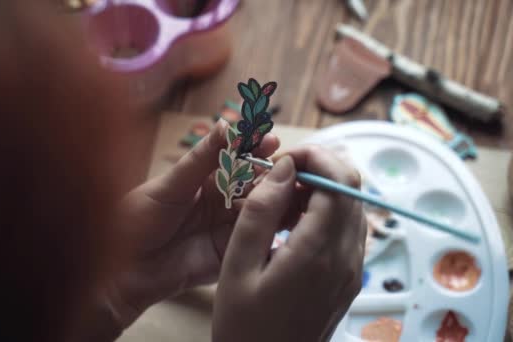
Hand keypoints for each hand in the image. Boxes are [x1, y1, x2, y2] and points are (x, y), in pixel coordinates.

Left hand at [106, 119, 279, 327]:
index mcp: (206, 180)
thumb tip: (226, 125)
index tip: (272, 141)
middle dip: (275, 175)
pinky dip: (273, 232)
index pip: (238, 159)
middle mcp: (222, 202)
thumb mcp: (171, 184)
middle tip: (293, 169)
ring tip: (299, 192)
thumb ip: (202, 158)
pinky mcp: (232, 253)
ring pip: (262, 211)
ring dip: (280, 201)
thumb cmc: (139, 219)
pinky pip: (257, 241)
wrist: (125, 268)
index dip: (256, 150)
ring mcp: (228, 228)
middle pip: (256, 185)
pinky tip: (291, 224)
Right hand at [213, 146, 365, 341]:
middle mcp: (346, 259)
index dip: (314, 156)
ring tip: (281, 199)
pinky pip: (348, 229)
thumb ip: (261, 212)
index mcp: (318, 253)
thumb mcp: (237, 266)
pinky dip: (326, 212)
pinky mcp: (349, 279)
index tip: (282, 160)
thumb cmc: (244, 327)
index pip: (339, 180)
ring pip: (352, 206)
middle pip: (352, 188)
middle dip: (319, 167)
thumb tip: (285, 168)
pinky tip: (293, 223)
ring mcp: (352, 270)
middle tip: (279, 176)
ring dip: (322, 189)